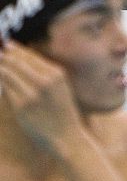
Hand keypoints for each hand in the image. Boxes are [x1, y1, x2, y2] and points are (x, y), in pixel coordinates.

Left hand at [0, 40, 82, 156]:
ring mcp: (31, 93)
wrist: (67, 136)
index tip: (8, 44)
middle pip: (18, 62)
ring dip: (2, 67)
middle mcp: (43, 80)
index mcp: (56, 73)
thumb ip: (45, 74)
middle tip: (0, 52)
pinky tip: (1, 78)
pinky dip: (3, 82)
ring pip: (10, 74)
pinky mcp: (21, 107)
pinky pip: (7, 90)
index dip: (17, 49)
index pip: (31, 56)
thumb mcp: (60, 87)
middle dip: (6, 56)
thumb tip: (23, 61)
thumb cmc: (63, 112)